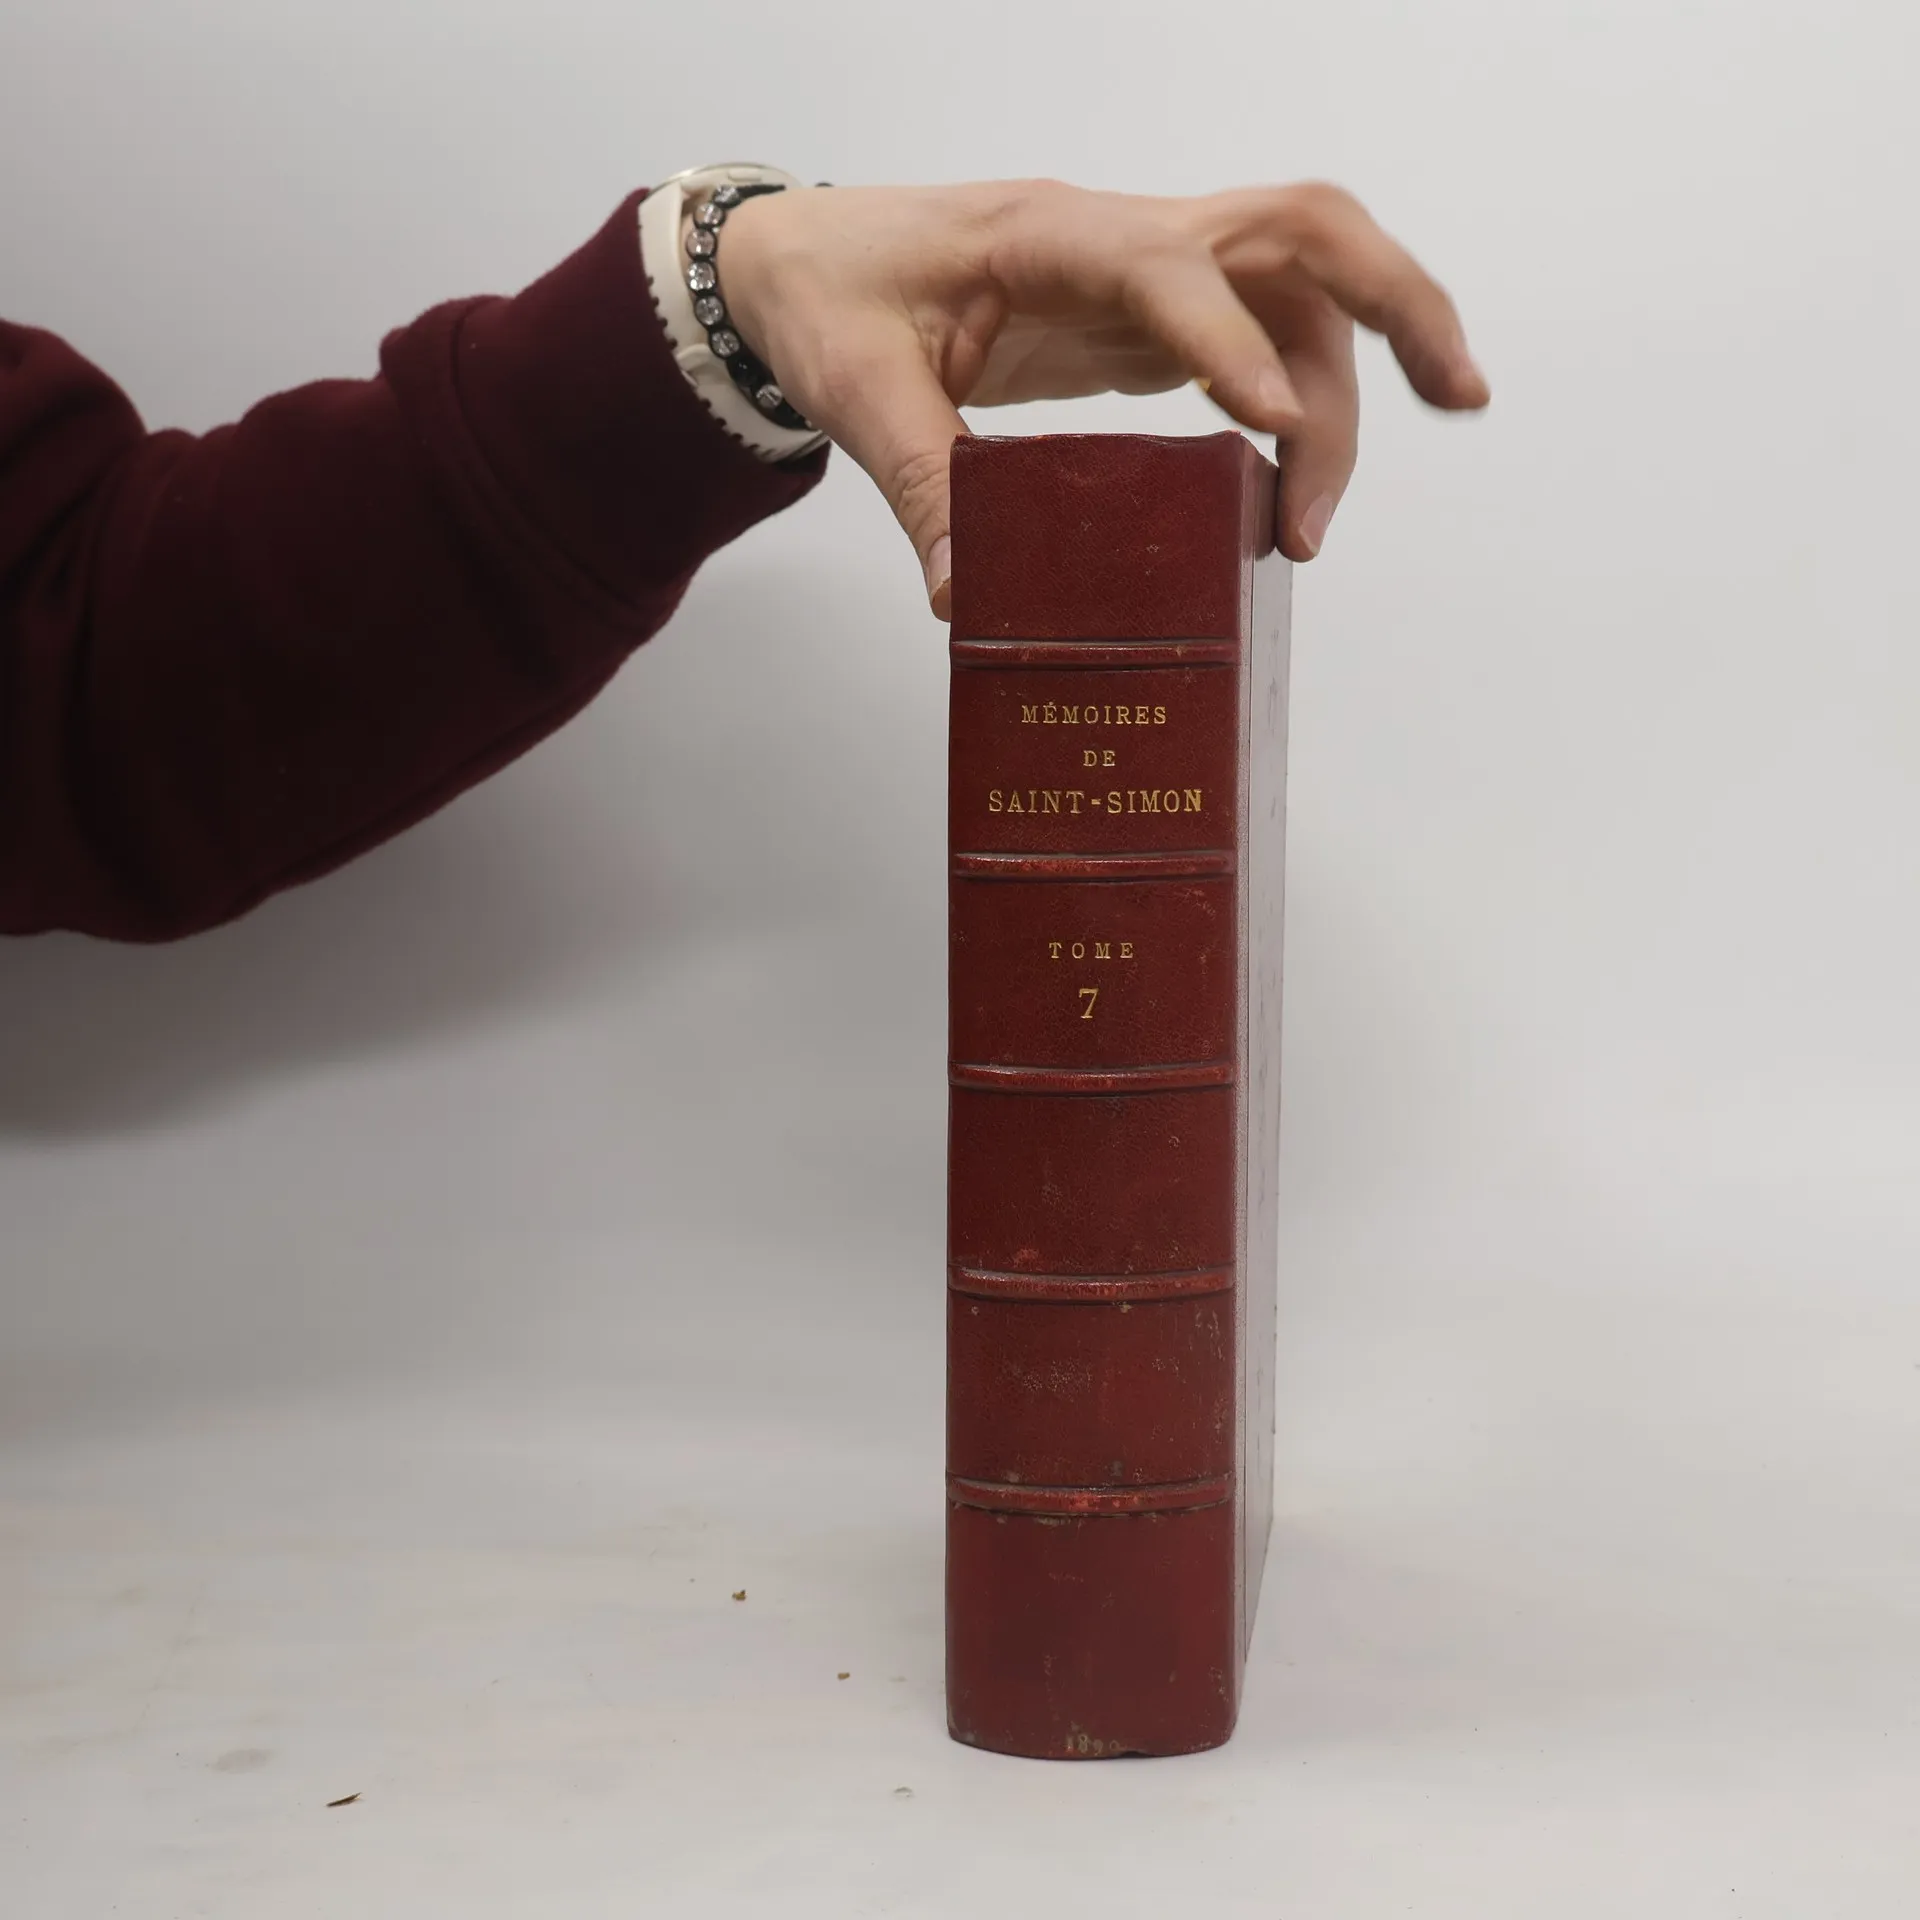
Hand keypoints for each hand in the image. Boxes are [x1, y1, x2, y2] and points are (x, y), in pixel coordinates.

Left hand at [716, 178, 1488, 619]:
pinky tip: (1288, 488)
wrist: (804, 263)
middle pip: (1300, 231)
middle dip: (1397, 302)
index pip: (1168, 265)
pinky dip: (1297, 408)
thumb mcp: (858, 391)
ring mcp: (1145, 277)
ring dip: (1355, 387)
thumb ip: (922, 485)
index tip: (1269, 425)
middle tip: (1462, 396)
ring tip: (1316, 526)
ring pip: (1298, 294)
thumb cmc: (828, 299)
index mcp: (1047, 234)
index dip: (1229, 338)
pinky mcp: (1145, 323)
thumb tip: (968, 598)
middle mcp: (1120, 240)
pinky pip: (1256, 342)